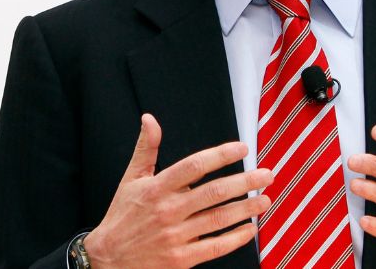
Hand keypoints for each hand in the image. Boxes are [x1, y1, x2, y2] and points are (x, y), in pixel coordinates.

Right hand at [84, 114, 272, 267]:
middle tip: (266, 175)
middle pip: (213, 192)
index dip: (220, 155)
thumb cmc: (122, 216)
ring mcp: (176, 236)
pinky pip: (215, 246)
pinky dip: (235, 238)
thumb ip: (145, 148)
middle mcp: (168, 210)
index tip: (241, 150)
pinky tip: (249, 229)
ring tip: (266, 200)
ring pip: (218, 219)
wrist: (108, 257)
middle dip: (245, 182)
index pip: (194, 166)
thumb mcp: (131, 178)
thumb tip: (149, 120)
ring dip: (247, 209)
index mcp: (157, 188)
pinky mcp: (181, 259)